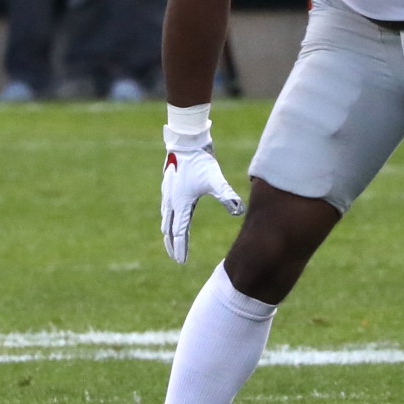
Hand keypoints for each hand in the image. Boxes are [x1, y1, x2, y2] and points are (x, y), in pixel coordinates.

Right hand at [159, 105, 243, 263]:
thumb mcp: (215, 179)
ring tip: (171, 242)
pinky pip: (166, 208)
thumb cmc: (201, 161)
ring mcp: (167, 193)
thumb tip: (238, 211)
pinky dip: (167, 219)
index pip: (179, 233)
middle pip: (168, 229)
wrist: (186, 142)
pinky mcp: (168, 186)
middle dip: (172, 245)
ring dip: (168, 233)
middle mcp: (171, 201)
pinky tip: (172, 218)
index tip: (181, 261)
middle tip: (176, 258)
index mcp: (181, 204)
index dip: (180, 248)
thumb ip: (226, 195)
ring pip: (165, 219)